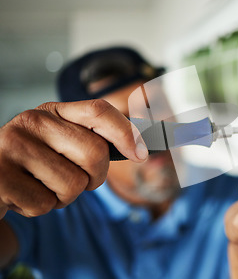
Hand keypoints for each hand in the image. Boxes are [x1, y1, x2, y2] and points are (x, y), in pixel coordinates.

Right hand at [0, 99, 146, 219]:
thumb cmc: (34, 166)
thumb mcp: (60, 145)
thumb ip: (93, 141)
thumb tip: (141, 150)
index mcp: (51, 111)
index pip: (99, 111)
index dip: (126, 132)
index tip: (142, 154)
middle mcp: (31, 122)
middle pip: (95, 153)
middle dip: (94, 177)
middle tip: (77, 180)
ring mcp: (12, 147)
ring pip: (73, 184)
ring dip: (64, 196)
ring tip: (42, 186)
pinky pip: (46, 204)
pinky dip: (42, 208)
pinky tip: (24, 195)